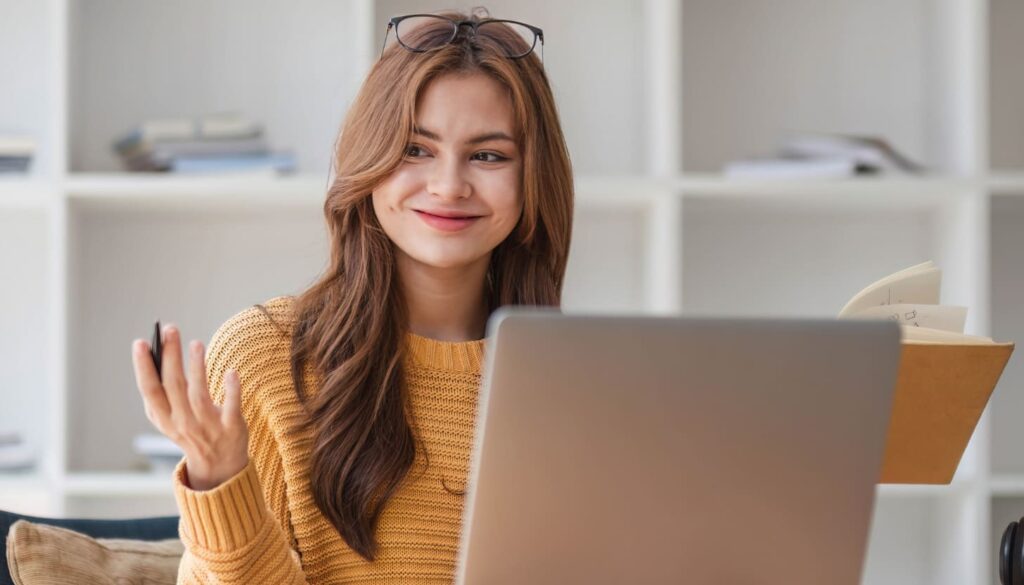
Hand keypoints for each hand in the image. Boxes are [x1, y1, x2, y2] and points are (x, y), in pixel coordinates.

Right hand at [131, 323, 248, 490]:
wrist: (218, 465)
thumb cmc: (189, 432)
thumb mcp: (167, 419)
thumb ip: (159, 394)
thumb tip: (154, 356)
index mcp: (164, 418)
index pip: (149, 390)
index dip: (143, 368)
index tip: (139, 343)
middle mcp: (183, 422)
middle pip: (173, 386)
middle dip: (170, 357)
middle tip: (170, 329)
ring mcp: (207, 426)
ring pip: (199, 394)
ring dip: (197, 368)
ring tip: (195, 343)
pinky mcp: (231, 427)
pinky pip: (231, 406)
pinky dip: (231, 390)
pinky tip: (231, 372)